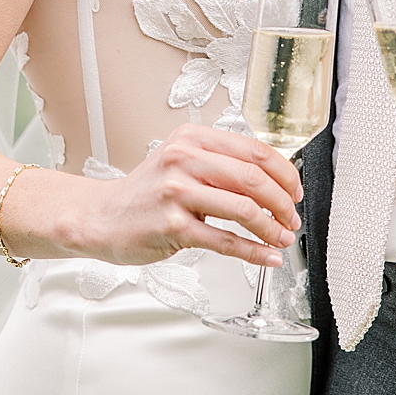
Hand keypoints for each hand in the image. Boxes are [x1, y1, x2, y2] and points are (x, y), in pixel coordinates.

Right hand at [73, 123, 301, 267]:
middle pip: (253, 178)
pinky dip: (253, 252)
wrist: (101, 217)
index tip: (294, 191)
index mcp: (191, 138)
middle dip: (282, 203)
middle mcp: (182, 159)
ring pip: (243, 209)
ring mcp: (176, 193)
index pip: (254, 150)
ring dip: (271, 228)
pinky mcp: (172, 226)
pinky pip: (225, 241)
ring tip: (281, 238)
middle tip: (291, 218)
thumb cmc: (146, 193)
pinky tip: (266, 256)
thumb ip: (219, 164)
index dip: (284, 173)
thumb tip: (273, 182)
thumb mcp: (180, 163)